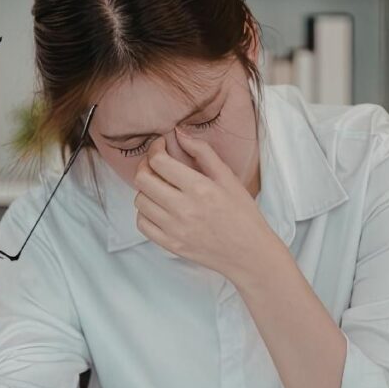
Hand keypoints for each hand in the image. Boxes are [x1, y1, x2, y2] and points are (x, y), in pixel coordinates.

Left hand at [133, 129, 279, 280]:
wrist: (249, 253)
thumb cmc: (242, 214)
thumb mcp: (228, 178)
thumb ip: (203, 152)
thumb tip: (179, 133)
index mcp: (199, 188)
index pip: (159, 162)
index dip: (155, 149)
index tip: (160, 146)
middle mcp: (183, 209)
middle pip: (143, 180)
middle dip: (145, 166)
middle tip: (155, 164)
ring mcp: (174, 229)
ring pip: (140, 201)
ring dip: (146, 190)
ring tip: (160, 187)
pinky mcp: (170, 244)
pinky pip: (142, 224)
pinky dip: (145, 212)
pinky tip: (159, 208)